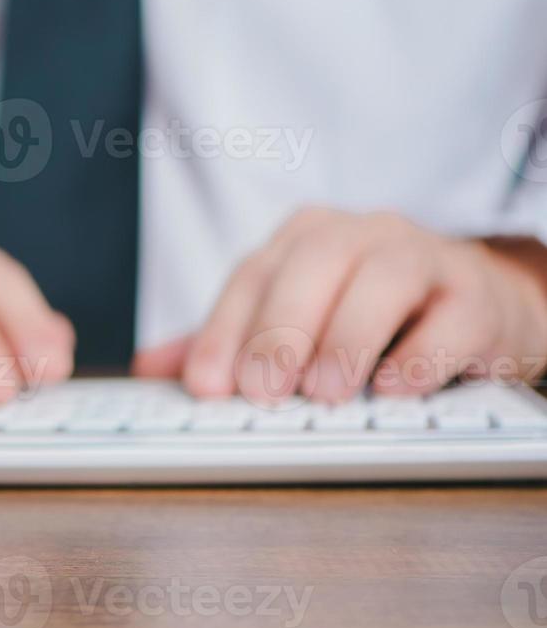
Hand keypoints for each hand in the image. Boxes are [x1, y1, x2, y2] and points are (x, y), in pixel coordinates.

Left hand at [133, 207, 546, 402]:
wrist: (477, 304)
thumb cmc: (373, 314)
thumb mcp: (298, 319)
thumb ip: (229, 341)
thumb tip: (149, 367)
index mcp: (306, 237)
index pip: (252, 276)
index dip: (223, 330)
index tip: (206, 385)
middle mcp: (362, 234)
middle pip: (312, 267)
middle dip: (279, 331)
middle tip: (261, 392)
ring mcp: (425, 258)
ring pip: (382, 281)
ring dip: (346, 340)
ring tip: (323, 393)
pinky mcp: (477, 295)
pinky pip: (451, 318)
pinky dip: (421, 355)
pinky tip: (394, 388)